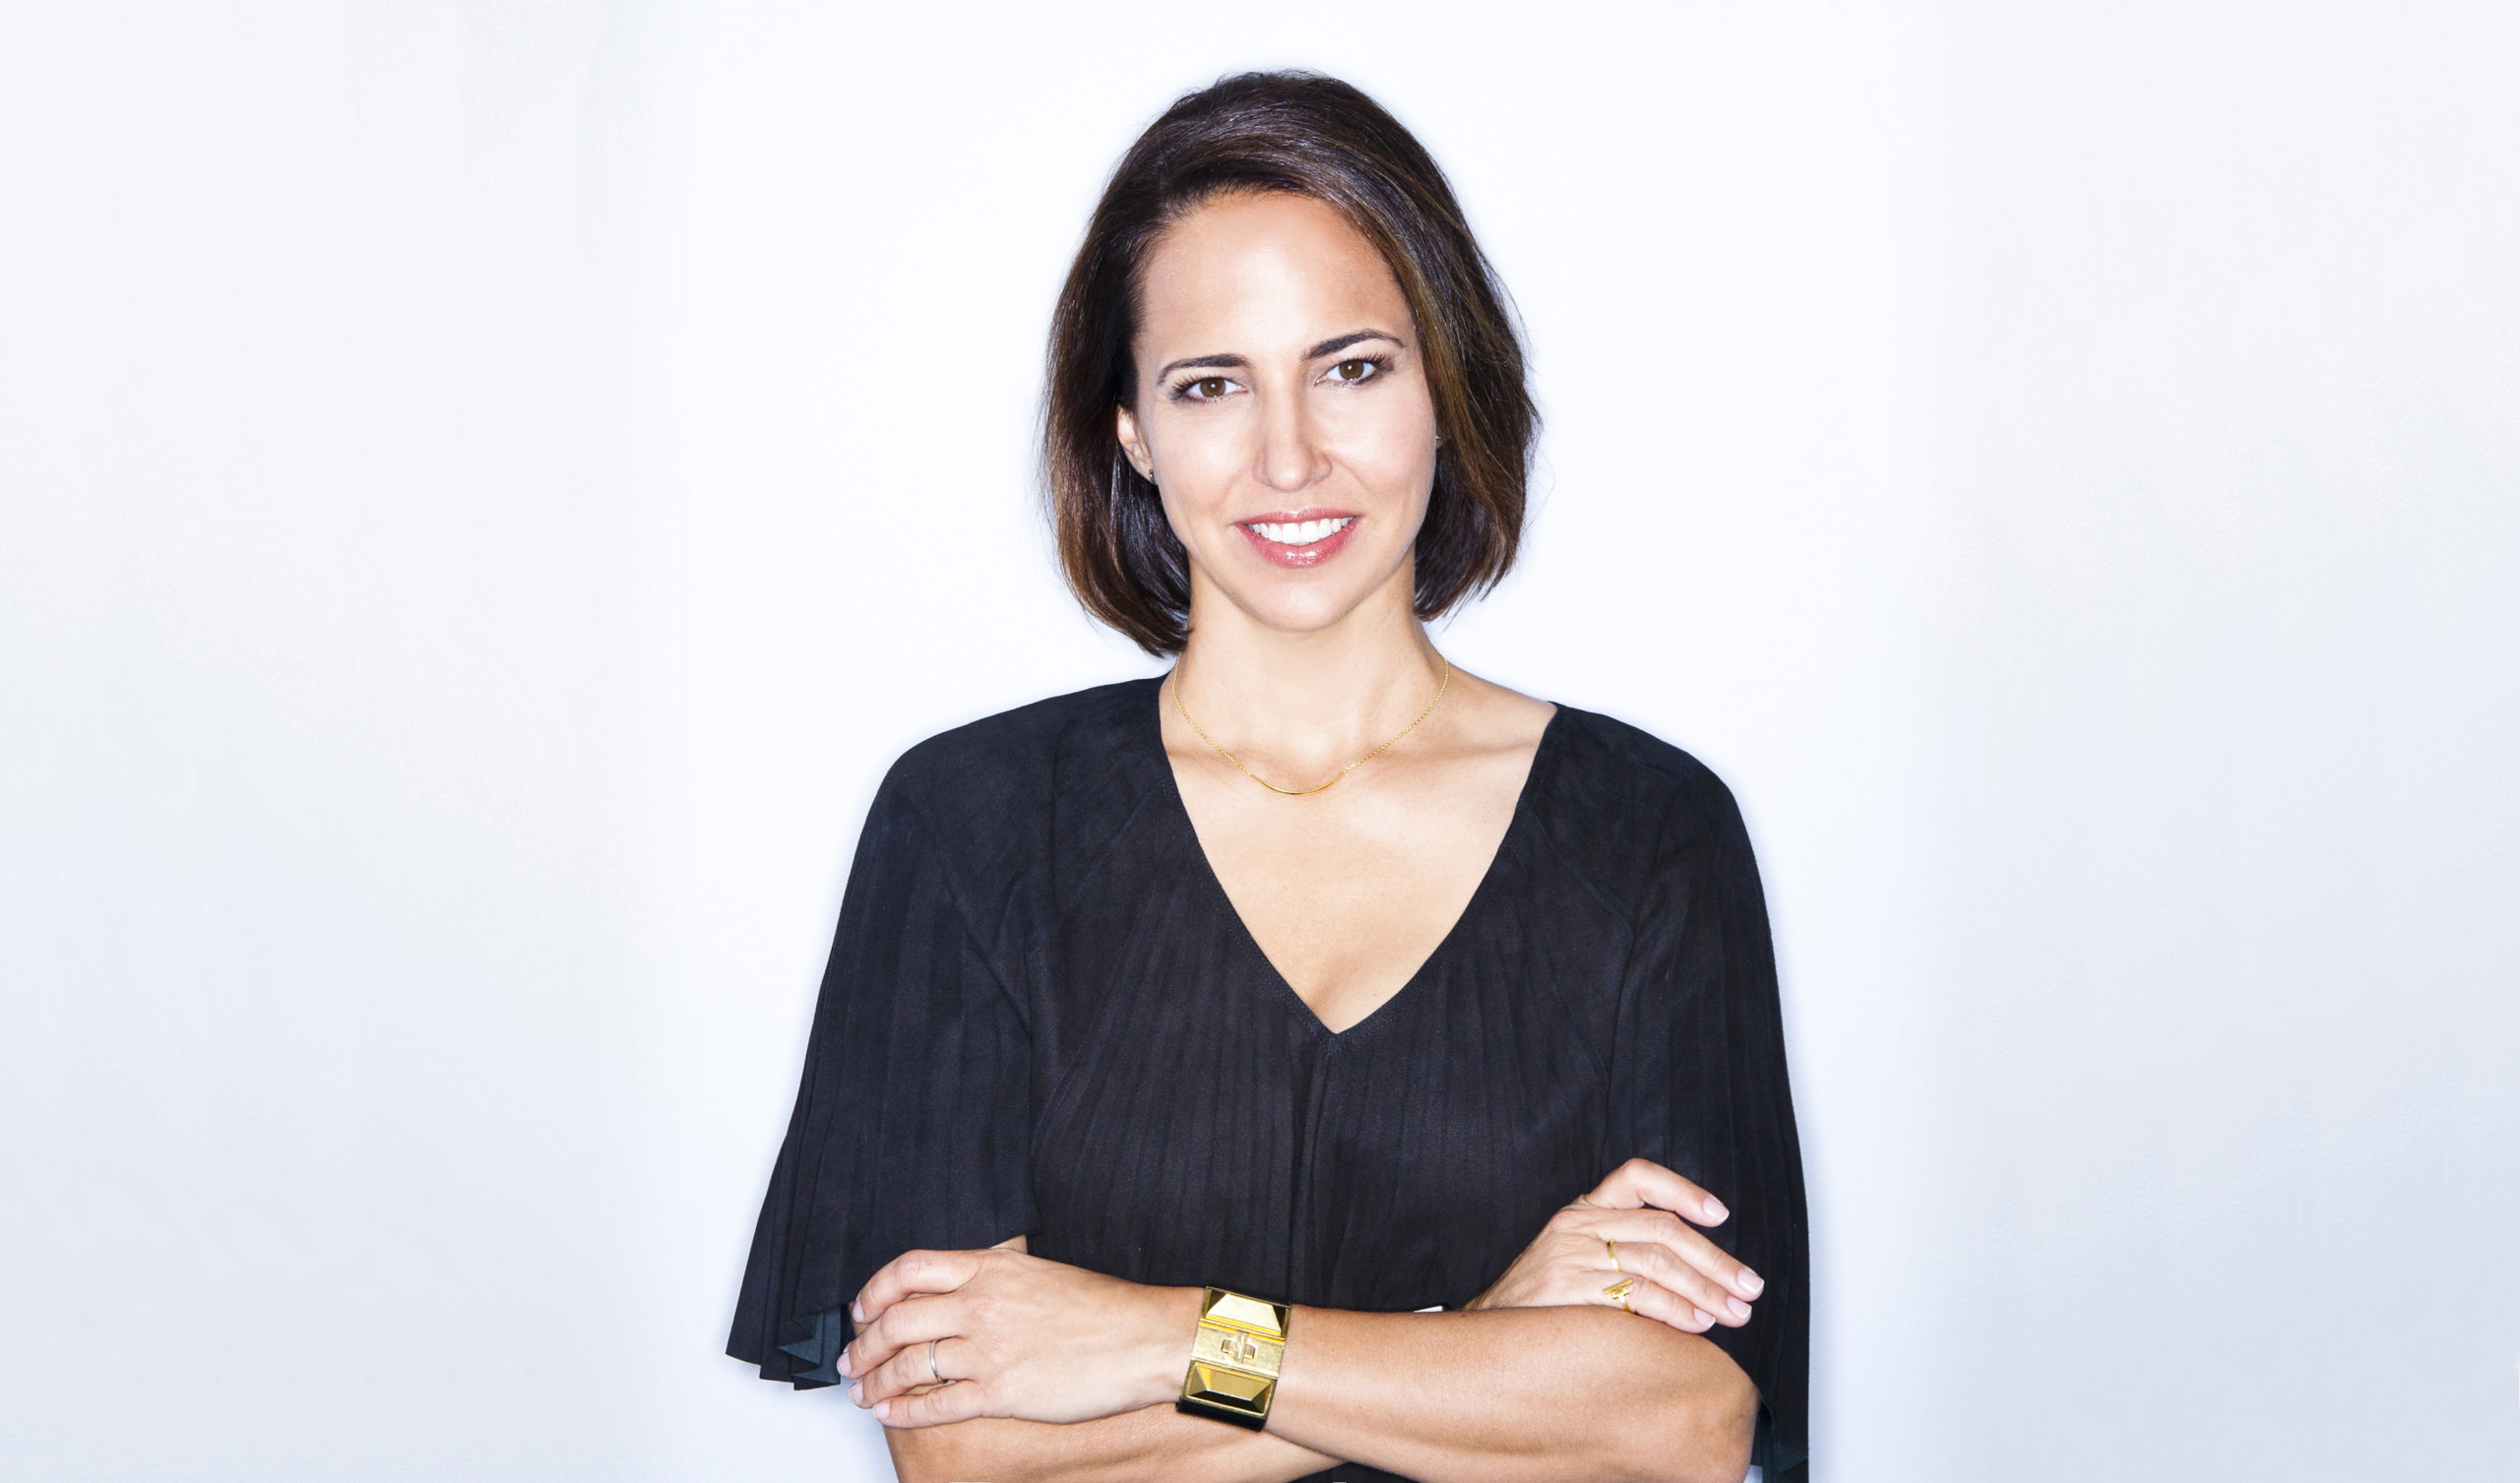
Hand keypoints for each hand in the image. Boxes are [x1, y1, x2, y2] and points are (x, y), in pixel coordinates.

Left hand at [840, 1244, 1197, 1428]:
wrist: (1143, 1339)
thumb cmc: (1101, 1309)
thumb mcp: (1038, 1272)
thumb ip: (992, 1276)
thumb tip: (955, 1288)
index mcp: (989, 1267)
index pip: (908, 1269)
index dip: (874, 1290)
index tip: (862, 1308)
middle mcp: (980, 1304)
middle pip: (896, 1320)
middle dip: (863, 1344)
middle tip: (852, 1358)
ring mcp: (988, 1349)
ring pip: (907, 1366)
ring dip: (875, 1382)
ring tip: (864, 1392)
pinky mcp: (1000, 1392)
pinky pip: (935, 1405)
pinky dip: (904, 1412)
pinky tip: (892, 1414)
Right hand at [1464, 1157, 1762, 1334]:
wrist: (1484, 1339)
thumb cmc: (1540, 1307)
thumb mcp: (1574, 1261)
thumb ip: (1624, 1255)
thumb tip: (1699, 1278)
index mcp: (1581, 1210)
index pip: (1636, 1176)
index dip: (1683, 1190)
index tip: (1719, 1214)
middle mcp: (1577, 1224)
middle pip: (1662, 1228)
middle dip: (1714, 1259)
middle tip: (1748, 1287)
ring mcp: (1570, 1254)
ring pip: (1656, 1260)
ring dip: (1704, 1289)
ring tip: (1732, 1312)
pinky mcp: (1568, 1287)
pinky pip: (1636, 1293)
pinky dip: (1674, 1309)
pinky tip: (1696, 1323)